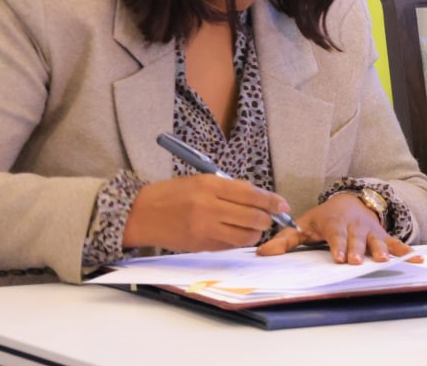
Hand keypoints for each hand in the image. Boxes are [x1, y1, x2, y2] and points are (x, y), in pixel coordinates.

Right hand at [122, 175, 291, 251]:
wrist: (142, 214)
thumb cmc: (172, 194)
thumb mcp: (201, 180)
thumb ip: (229, 188)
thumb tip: (259, 198)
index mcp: (210, 185)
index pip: (252, 195)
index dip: (272, 202)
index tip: (283, 205)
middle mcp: (209, 207)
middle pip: (254, 218)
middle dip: (267, 219)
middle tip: (268, 216)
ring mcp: (205, 229)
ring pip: (246, 236)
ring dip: (255, 232)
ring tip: (251, 226)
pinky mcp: (201, 246)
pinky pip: (230, 246)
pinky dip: (238, 240)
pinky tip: (233, 233)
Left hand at [256, 192, 409, 263]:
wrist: (350, 201)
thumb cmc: (324, 218)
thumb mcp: (304, 224)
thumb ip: (284, 240)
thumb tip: (262, 253)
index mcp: (335, 223)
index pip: (336, 235)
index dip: (338, 245)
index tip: (339, 256)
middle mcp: (354, 226)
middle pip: (356, 239)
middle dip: (357, 249)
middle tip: (356, 261)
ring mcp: (371, 231)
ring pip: (376, 241)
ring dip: (380, 250)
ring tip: (383, 260)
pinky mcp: (383, 236)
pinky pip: (397, 243)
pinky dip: (408, 251)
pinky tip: (418, 259)